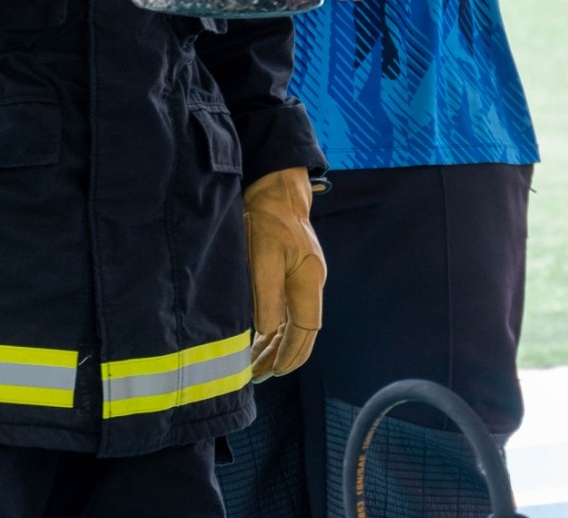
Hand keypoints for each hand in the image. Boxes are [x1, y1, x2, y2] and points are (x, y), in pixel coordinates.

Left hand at [242, 167, 325, 379]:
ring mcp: (306, 278)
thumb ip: (266, 296)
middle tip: (258, 377)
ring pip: (296, 323)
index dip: (290, 354)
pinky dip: (277, 329)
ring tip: (256, 365)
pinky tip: (261, 339)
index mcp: (309, 280)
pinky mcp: (296, 273)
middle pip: (304, 331)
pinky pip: (290, 310)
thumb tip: (267, 332)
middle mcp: (312, 282)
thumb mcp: (262, 257)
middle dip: (283, 357)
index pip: (306, 329)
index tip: (273, 373)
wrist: (275, 190)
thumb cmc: (267, 219)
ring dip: (278, 345)